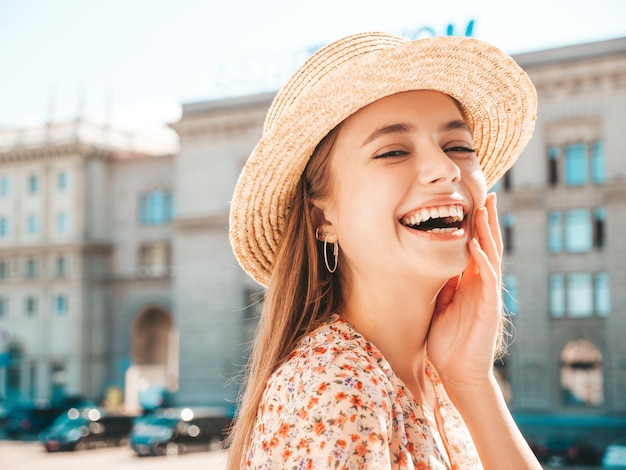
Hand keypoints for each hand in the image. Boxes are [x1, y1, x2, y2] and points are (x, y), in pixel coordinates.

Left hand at [426, 192, 502, 388]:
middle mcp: (482, 285)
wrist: (457, 372)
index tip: (474, 204)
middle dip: (489, 221)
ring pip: (491, 257)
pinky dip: (483, 261)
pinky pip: (488, 279)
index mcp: (470, 284)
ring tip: (484, 209)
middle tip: (489, 195)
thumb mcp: (440, 306)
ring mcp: (488, 295)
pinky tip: (477, 245)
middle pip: (488, 246)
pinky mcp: (489, 308)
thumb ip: (443, 285)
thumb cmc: (448, 342)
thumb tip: (438, 266)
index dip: (477, 227)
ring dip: (488, 233)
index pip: (476, 248)